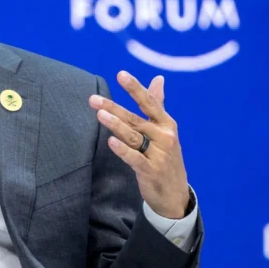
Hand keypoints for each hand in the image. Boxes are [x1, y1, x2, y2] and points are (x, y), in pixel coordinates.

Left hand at [89, 71, 190, 218]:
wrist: (175, 193)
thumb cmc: (165, 156)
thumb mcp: (165, 130)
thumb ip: (158, 105)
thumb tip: (158, 78)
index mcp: (166, 124)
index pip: (149, 102)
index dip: (135, 88)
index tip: (121, 74)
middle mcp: (164, 136)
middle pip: (135, 119)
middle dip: (114, 108)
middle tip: (93, 99)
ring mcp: (159, 154)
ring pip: (133, 136)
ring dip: (116, 125)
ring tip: (99, 114)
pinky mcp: (151, 170)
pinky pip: (134, 158)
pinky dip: (123, 150)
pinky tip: (111, 142)